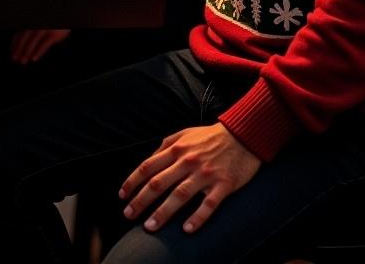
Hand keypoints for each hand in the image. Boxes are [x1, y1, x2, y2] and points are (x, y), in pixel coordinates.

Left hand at [9, 28, 70, 63]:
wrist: (64, 18)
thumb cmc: (51, 24)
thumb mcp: (39, 26)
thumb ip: (30, 31)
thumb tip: (18, 43)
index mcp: (31, 23)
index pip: (20, 33)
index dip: (15, 44)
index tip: (12, 52)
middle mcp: (36, 24)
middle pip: (24, 37)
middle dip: (18, 49)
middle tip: (15, 59)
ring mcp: (45, 29)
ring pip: (33, 41)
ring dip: (26, 52)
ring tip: (23, 61)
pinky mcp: (53, 35)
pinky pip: (44, 44)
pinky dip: (38, 52)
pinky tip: (34, 58)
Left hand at [119, 123, 260, 234]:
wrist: (242, 136)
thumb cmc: (209, 137)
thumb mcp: (183, 134)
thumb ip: (165, 147)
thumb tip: (149, 160)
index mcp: (176, 149)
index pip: (148, 167)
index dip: (132, 181)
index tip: (122, 195)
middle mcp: (187, 161)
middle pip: (159, 183)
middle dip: (141, 200)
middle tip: (129, 215)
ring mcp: (205, 174)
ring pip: (180, 195)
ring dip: (163, 212)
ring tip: (150, 227)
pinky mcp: (224, 184)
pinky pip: (209, 204)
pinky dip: (197, 217)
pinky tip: (187, 229)